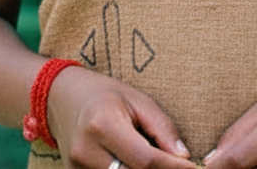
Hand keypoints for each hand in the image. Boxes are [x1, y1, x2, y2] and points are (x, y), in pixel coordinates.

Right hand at [46, 66, 194, 168]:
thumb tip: (184, 156)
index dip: (173, 168)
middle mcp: (86, 151)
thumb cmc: (106, 94)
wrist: (62, 98)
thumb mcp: (137, 100)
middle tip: (178, 166)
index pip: (146, 160)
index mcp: (103, 125)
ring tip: (156, 162)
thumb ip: (161, 127)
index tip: (194, 168)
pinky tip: (135, 164)